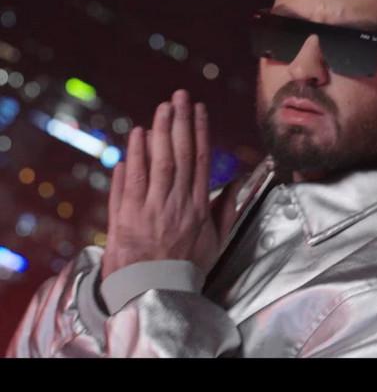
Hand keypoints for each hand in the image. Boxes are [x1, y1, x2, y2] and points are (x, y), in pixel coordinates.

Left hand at [101, 90, 238, 279]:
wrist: (155, 295)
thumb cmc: (186, 269)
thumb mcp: (216, 243)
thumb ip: (225, 211)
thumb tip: (234, 183)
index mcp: (198, 207)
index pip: (200, 160)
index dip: (199, 131)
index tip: (199, 109)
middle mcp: (177, 203)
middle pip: (179, 154)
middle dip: (179, 121)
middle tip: (179, 96)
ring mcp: (151, 209)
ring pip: (157, 162)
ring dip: (158, 132)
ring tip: (160, 108)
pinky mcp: (128, 217)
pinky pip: (131, 181)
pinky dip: (134, 157)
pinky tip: (135, 136)